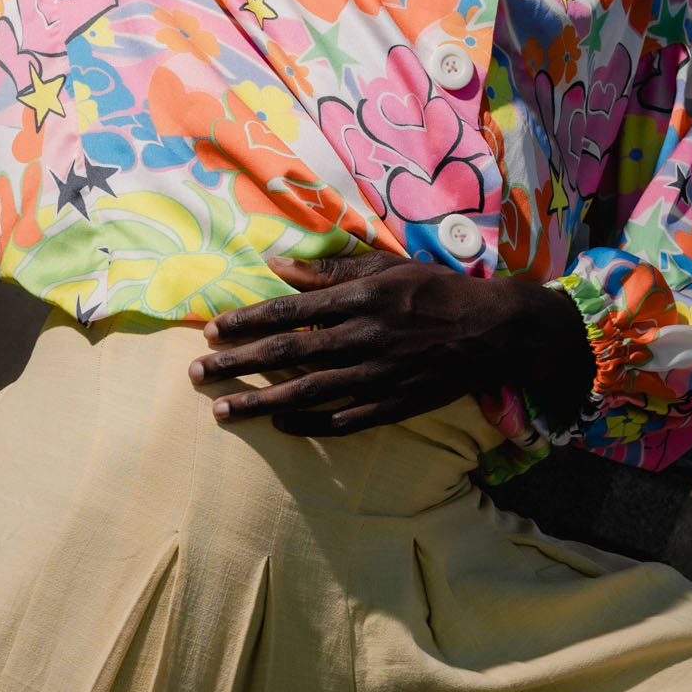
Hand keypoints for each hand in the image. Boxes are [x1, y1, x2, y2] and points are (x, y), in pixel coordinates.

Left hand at [188, 253, 593, 435]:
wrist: (493, 332)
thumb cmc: (435, 291)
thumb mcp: (386, 267)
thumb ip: (331, 271)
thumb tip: (277, 265)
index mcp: (360, 299)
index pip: (290, 312)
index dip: (247, 321)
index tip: (212, 329)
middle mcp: (363, 339)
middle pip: (288, 355)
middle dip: (238, 365)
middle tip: (197, 374)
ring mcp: (378, 377)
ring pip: (307, 393)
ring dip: (260, 403)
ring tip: (222, 411)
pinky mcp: (393, 405)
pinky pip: (343, 420)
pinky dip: (309, 425)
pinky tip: (280, 425)